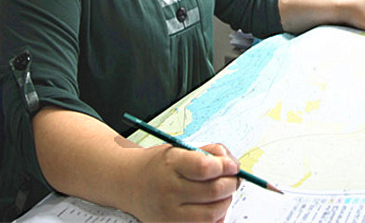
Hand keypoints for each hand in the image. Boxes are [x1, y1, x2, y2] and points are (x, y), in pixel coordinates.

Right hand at [123, 142, 239, 222]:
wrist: (130, 183)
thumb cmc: (160, 164)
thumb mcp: (180, 148)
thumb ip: (208, 152)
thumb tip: (233, 164)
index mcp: (170, 163)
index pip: (204, 168)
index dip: (224, 166)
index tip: (232, 165)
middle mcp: (168, 190)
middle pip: (212, 191)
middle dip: (231, 183)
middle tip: (234, 178)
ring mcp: (169, 214)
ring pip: (212, 213)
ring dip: (226, 201)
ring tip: (224, 192)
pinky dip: (216, 217)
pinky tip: (213, 206)